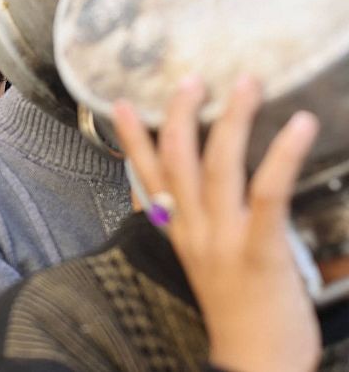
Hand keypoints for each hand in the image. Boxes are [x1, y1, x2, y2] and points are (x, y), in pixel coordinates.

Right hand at [112, 75, 320, 371]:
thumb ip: (194, 228)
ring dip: (231, 119)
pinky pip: (268, 194)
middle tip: (192, 78)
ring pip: (219, 167)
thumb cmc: (236, 314)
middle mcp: (194, 231)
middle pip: (178, 162)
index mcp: (180, 234)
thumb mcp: (203, 266)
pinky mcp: (261, 251)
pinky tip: (297, 125)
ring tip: (246, 83)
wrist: (252, 365)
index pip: (148, 178)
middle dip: (181, 114)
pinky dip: (281, 156)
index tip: (124, 103)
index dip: (134, 138)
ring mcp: (224, 240)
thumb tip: (186, 198)